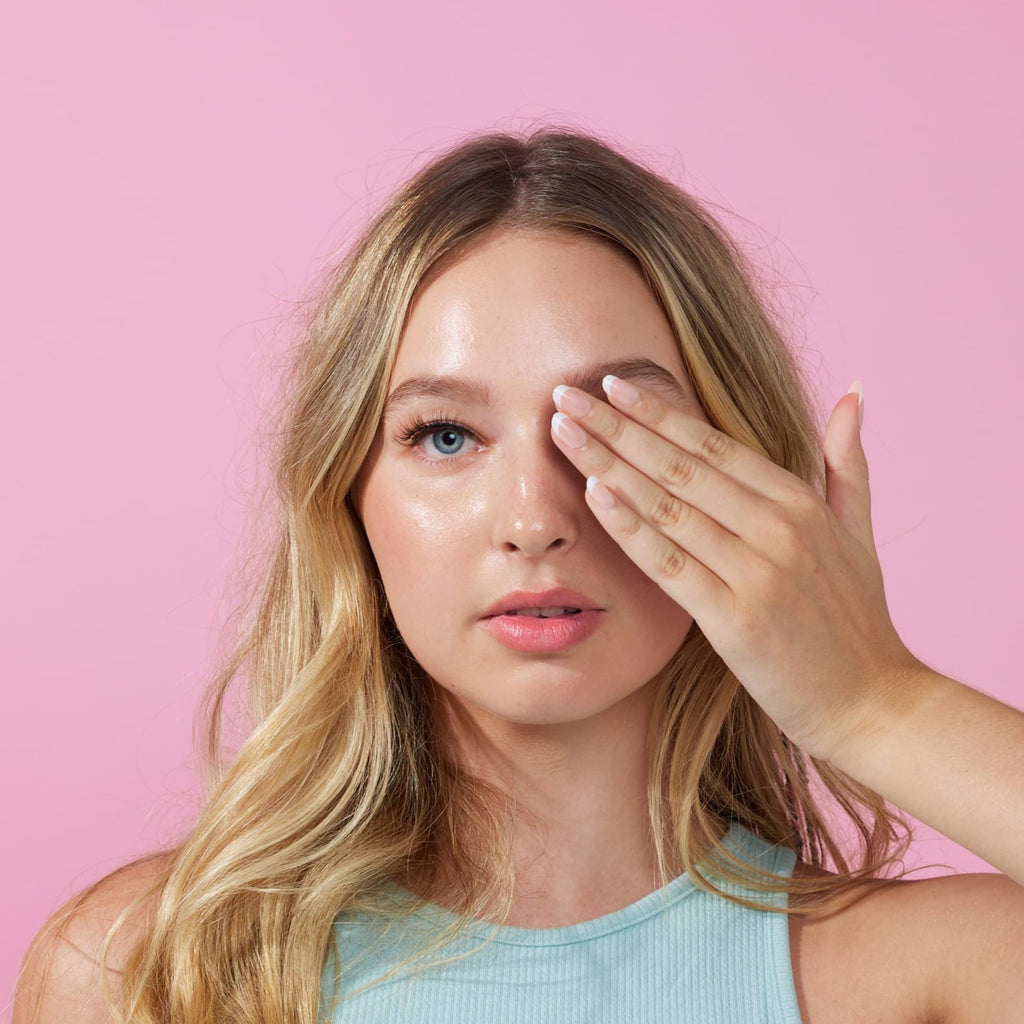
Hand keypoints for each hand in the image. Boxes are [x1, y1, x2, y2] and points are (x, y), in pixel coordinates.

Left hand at [550, 375, 926, 764]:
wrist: (874, 703)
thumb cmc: (857, 619)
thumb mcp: (860, 531)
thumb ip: (848, 462)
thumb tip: (854, 392)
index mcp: (799, 501)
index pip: (712, 443)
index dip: (657, 411)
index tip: (611, 384)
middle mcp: (777, 527)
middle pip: (680, 464)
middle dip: (617, 426)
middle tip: (565, 396)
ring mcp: (756, 572)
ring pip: (667, 505)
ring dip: (608, 464)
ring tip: (564, 433)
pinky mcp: (734, 620)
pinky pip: (669, 564)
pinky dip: (630, 527)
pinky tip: (593, 494)